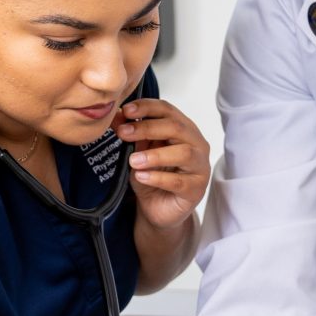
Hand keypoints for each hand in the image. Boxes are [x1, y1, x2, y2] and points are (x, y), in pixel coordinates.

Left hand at [117, 98, 209, 232]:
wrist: (157, 209)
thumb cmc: (152, 176)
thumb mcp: (137, 152)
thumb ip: (131, 134)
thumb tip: (115, 116)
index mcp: (183, 129)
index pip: (168, 110)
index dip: (147, 107)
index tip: (126, 111)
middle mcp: (196, 144)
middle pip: (176, 128)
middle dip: (147, 128)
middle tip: (124, 133)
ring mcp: (200, 167)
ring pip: (183, 153)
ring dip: (155, 155)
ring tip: (133, 160)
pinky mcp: (196, 189)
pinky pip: (179, 181)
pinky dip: (158, 178)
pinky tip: (141, 177)